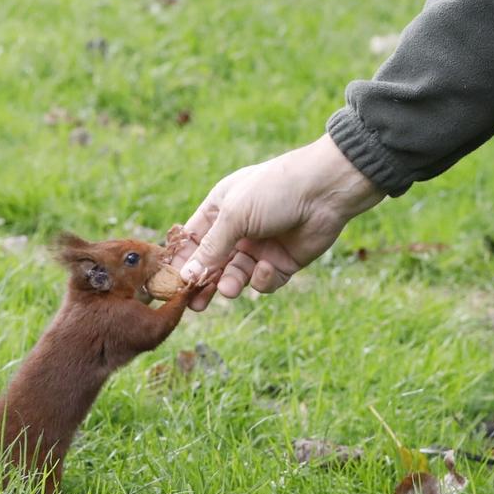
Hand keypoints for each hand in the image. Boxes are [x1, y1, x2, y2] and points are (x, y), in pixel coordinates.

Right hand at [178, 135, 386, 307]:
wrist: (324, 191)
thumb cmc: (274, 190)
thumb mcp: (234, 215)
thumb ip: (210, 248)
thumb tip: (186, 275)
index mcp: (220, 209)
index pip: (193, 239)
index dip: (182, 261)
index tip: (170, 283)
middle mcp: (238, 229)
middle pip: (212, 263)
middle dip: (203, 282)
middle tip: (193, 304)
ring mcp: (261, 246)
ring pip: (236, 275)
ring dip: (230, 283)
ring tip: (229, 289)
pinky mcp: (283, 262)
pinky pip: (264, 280)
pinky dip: (262, 279)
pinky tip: (266, 267)